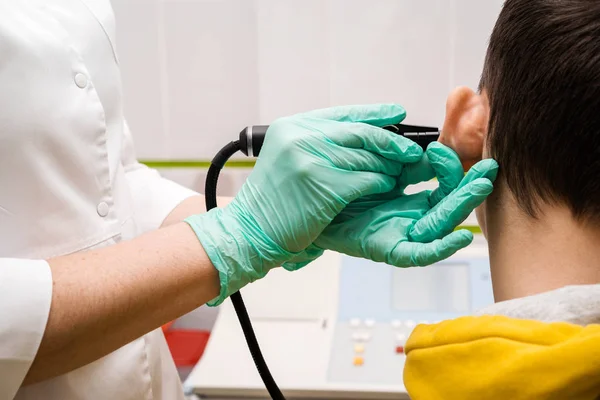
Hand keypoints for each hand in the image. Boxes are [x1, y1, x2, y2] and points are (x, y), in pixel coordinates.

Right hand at [185, 104, 422, 304]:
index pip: (344, 113)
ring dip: (388, 166)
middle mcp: (301, 137)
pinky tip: (386, 186)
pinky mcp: (324, 185)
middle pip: (360, 133)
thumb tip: (365, 139)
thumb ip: (319, 144)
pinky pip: (366, 179)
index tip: (397, 113)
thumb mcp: (289, 159)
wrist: (249, 230)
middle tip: (412, 149)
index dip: (375, 113)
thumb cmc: (272, 201)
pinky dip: (380, 183)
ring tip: (401, 171)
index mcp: (293, 126)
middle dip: (391, 141)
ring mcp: (311, 159)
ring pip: (367, 157)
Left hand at [283, 143, 497, 268]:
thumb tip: (397, 113)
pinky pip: (417, 252)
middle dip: (466, 183)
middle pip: (444, 198)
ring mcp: (395, 229)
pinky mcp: (385, 247)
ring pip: (438, 222)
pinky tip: (458, 237)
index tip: (441, 146)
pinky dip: (439, 247)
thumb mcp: (345, 150)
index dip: (445, 162)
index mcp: (397, 185)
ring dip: (461, 206)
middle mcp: (401, 208)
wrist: (284, 216)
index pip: (433, 175)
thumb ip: (370, 133)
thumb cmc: (315, 185)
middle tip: (486, 168)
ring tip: (480, 188)